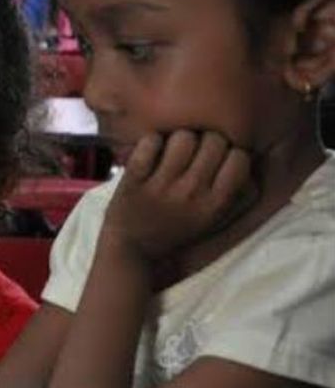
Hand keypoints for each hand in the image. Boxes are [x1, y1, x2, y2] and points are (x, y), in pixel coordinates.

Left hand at [103, 131, 254, 260]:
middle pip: (214, 140)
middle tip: (195, 155)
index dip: (231, 153)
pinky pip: (150, 142)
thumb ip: (237, 194)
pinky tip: (152, 154)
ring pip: (183, 136)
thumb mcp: (213, 219)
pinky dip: (151, 142)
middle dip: (207, 142)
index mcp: (214, 204)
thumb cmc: (176, 231)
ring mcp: (161, 185)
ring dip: (179, 140)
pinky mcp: (134, 179)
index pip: (240, 158)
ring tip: (173, 154)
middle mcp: (191, 193)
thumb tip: (255, 159)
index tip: (220, 161)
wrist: (133, 251)